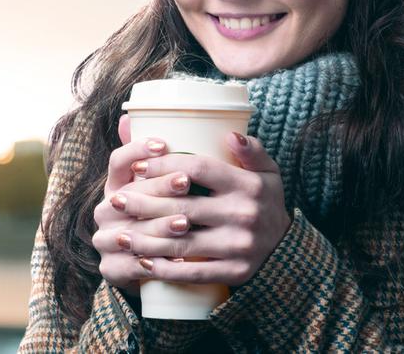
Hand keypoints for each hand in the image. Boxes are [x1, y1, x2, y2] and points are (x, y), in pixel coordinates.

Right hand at [91, 115, 187, 295]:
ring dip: (157, 227)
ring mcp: (105, 240)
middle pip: (127, 195)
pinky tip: (175, 259)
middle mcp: (105, 210)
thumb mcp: (165, 186)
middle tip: (187, 181)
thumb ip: (166, 156)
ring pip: (129, 232)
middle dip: (158, 188)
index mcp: (116, 186)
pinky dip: (152, 263)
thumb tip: (155, 115)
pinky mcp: (110, 269)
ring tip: (185, 222)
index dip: (137, 150)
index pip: (118, 162)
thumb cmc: (161, 217)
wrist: (148, 266)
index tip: (163, 143)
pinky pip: (129, 266)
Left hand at [99, 128, 290, 286]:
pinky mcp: (235, 272)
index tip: (137, 167)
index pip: (197, 168)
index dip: (164, 166)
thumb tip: (229, 133)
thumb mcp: (269, 173)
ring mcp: (239, 245)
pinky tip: (143, 262)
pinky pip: (194, 271)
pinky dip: (166, 269)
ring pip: (182, 242)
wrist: (288, 250)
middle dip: (143, 203)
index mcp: (247, 184)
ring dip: (146, 240)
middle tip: (115, 201)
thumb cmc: (266, 203)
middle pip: (182, 206)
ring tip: (120, 235)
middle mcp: (243, 214)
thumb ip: (252, 150)